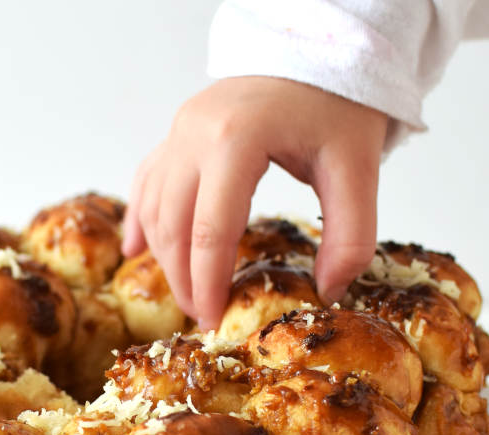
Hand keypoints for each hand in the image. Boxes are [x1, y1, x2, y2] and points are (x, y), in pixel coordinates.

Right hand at [122, 77, 388, 328]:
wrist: (316, 52)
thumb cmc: (335, 104)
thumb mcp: (358, 167)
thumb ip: (351, 235)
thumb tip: (328, 292)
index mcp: (236, 140)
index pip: (211, 231)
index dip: (208, 284)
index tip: (213, 321)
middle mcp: (194, 135)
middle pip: (173, 226)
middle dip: (182, 279)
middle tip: (201, 314)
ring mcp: (178, 132)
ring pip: (154, 209)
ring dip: (163, 256)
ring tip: (185, 291)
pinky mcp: (175, 135)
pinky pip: (146, 184)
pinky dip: (141, 220)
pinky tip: (137, 250)